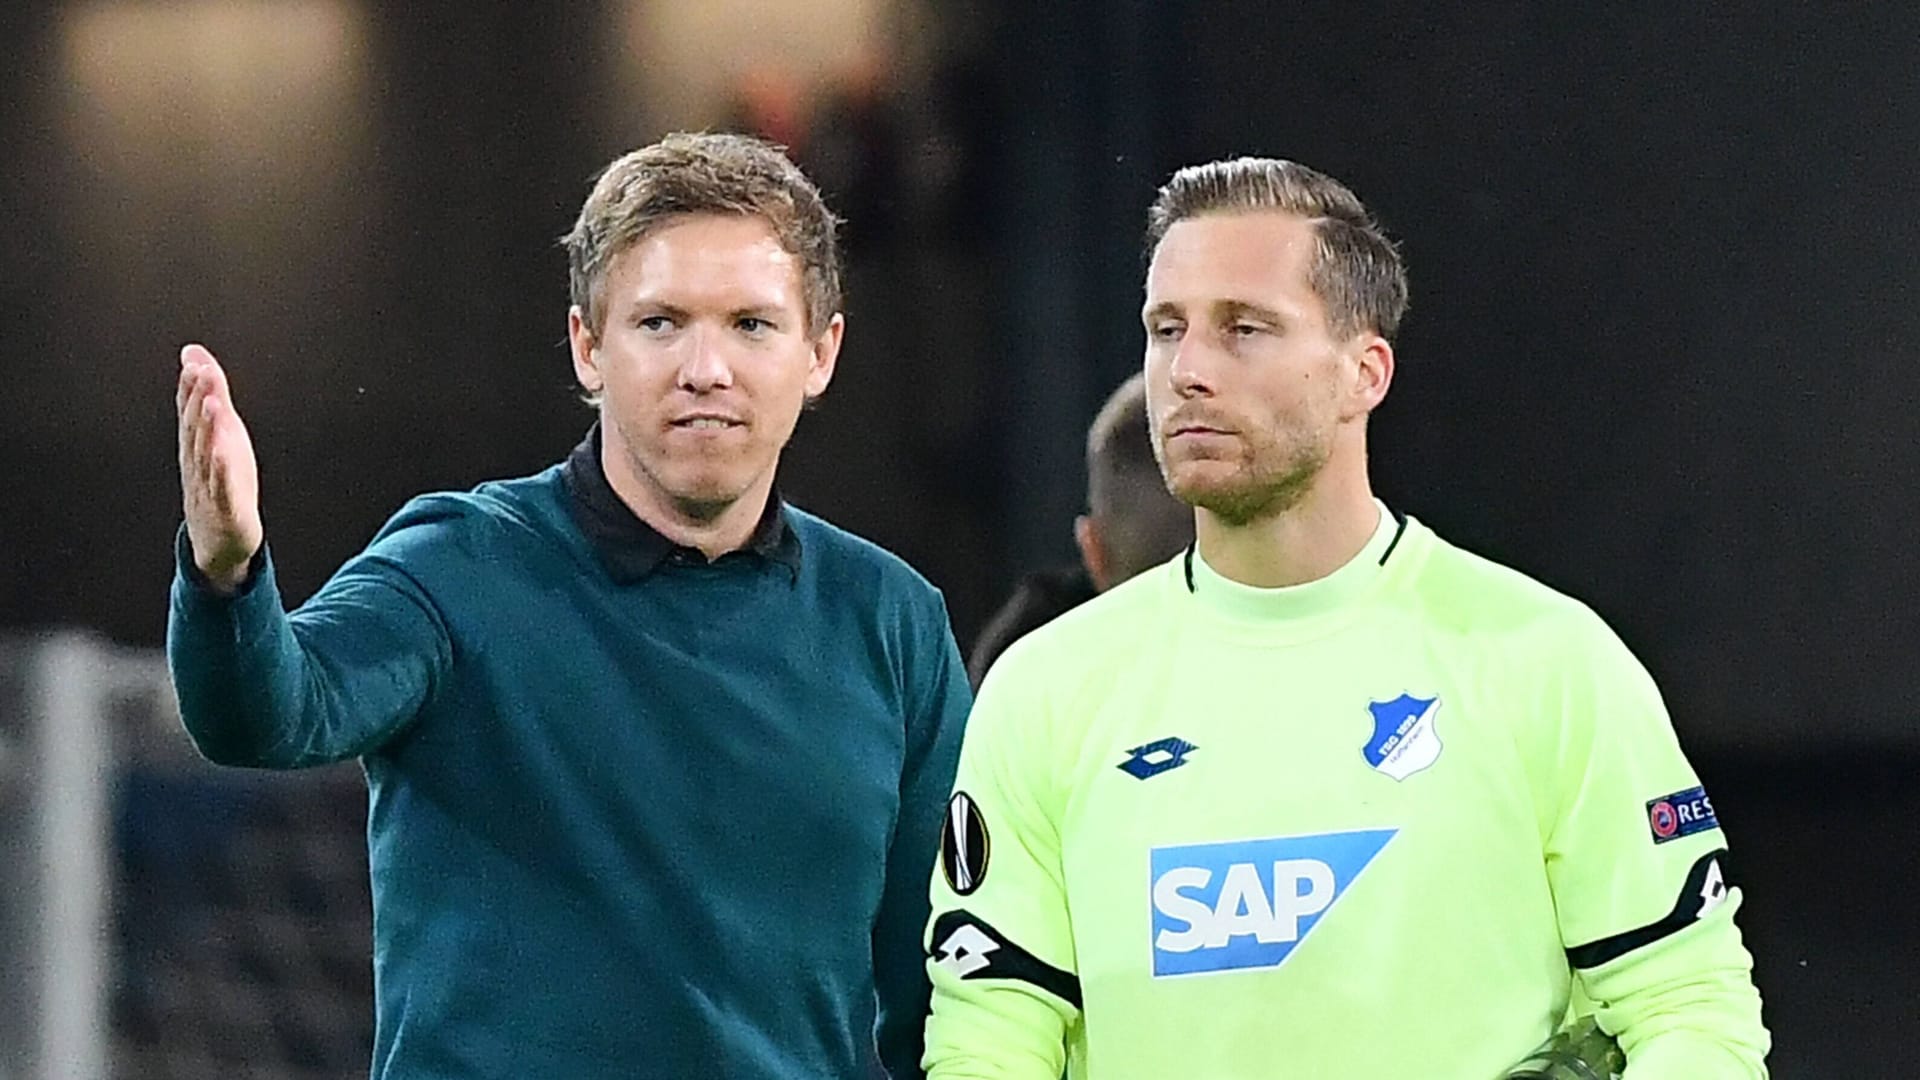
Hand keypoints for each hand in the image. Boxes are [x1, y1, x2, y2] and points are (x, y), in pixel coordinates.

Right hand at [176, 344, 262, 592]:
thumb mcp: (219, 434)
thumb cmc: (221, 481)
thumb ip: (210, 393)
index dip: (191, 388)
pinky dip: (220, 469)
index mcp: (196, 445)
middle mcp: (197, 461)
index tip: (194, 363)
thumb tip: (194, 354)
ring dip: (208, 427)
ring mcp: (208, 484)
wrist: (219, 540)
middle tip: (202, 372)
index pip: (190, 412)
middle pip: (196, 427)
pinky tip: (222, 453)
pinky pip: (220, 485)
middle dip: (199, 399)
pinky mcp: (224, 506)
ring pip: (206, 452)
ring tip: (213, 402)